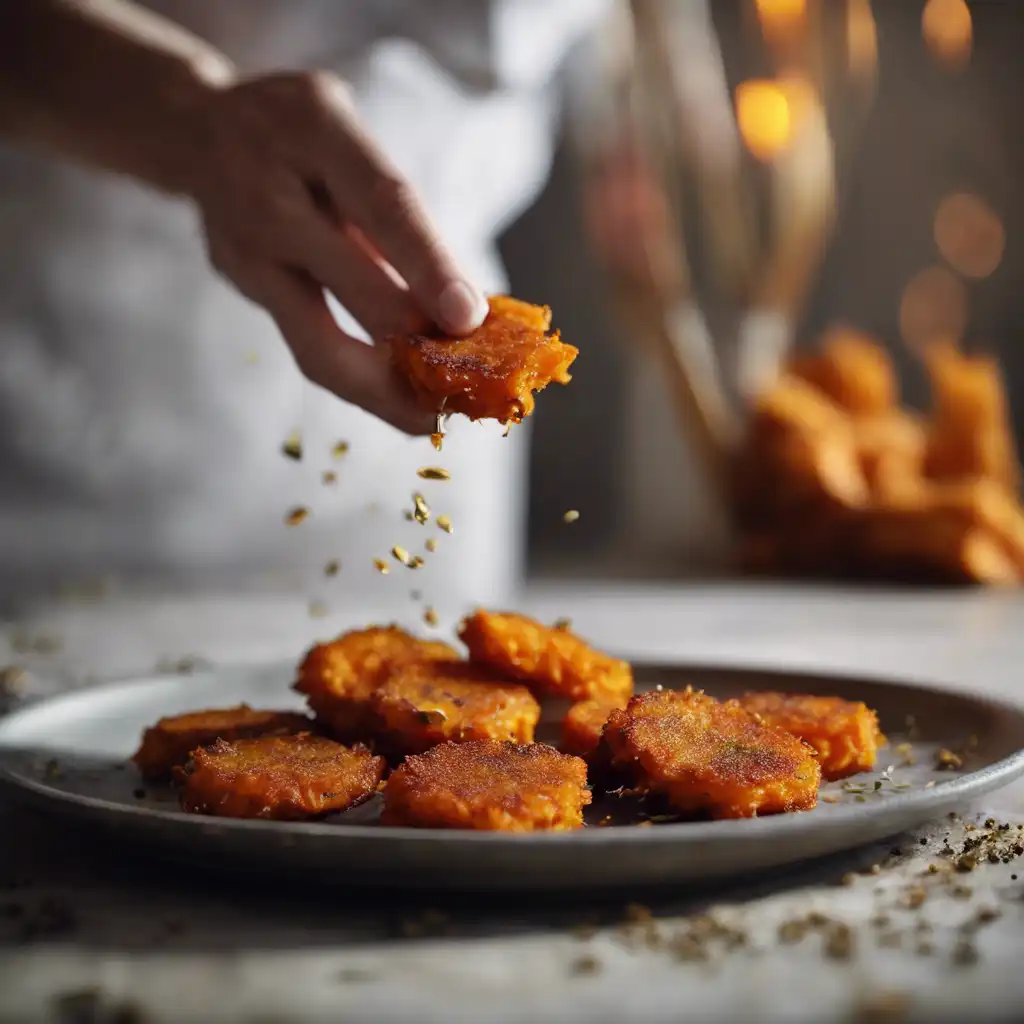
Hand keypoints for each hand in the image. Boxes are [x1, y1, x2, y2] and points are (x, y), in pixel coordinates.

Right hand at [187, 72, 487, 433]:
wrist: (193, 125)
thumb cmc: (301, 133)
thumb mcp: (354, 137)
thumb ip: (399, 214)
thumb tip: (463, 307)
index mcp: (316, 131)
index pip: (383, 205)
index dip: (429, 266)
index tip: (470, 319)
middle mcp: (271, 194)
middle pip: (349, 288)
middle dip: (411, 352)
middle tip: (461, 395)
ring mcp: (244, 248)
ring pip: (316, 346)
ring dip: (380, 392)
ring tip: (426, 416)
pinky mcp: (238, 285)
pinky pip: (305, 344)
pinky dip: (357, 375)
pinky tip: (392, 391)